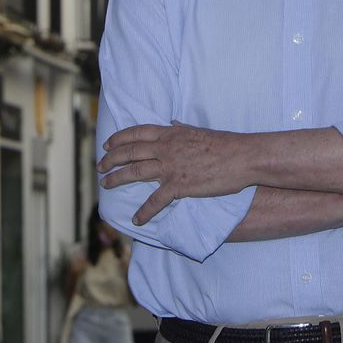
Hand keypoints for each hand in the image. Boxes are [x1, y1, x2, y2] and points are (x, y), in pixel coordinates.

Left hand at [98, 122, 247, 224]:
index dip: (118, 139)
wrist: (242, 157)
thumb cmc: (225, 144)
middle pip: (130, 152)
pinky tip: (136, 219)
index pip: (136, 133)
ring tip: (105, 185)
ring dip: (116, 179)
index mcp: (170, 133)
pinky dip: (144, 211)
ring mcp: (170, 167)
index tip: (107, 146)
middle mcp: (165, 148)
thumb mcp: (199, 130)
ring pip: (135, 172)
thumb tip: (173, 123)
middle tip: (100, 167)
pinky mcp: (179, 186)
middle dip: (111, 160)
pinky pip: (156, 201)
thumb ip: (182, 128)